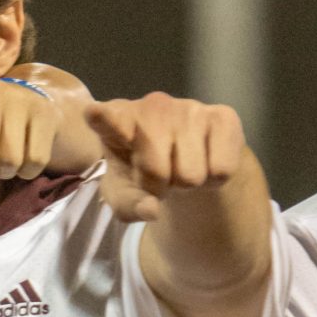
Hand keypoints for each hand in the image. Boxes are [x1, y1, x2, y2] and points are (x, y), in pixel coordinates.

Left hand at [86, 93, 245, 224]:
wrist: (183, 160)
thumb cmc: (142, 174)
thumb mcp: (126, 196)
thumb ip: (129, 205)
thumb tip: (152, 210)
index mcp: (116, 120)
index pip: (107, 120)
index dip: (102, 119)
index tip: (92, 113)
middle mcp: (152, 106)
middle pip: (156, 170)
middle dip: (158, 185)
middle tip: (159, 177)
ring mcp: (189, 108)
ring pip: (191, 175)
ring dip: (187, 183)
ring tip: (181, 168)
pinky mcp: (223, 116)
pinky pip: (222, 169)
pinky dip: (214, 180)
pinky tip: (205, 162)